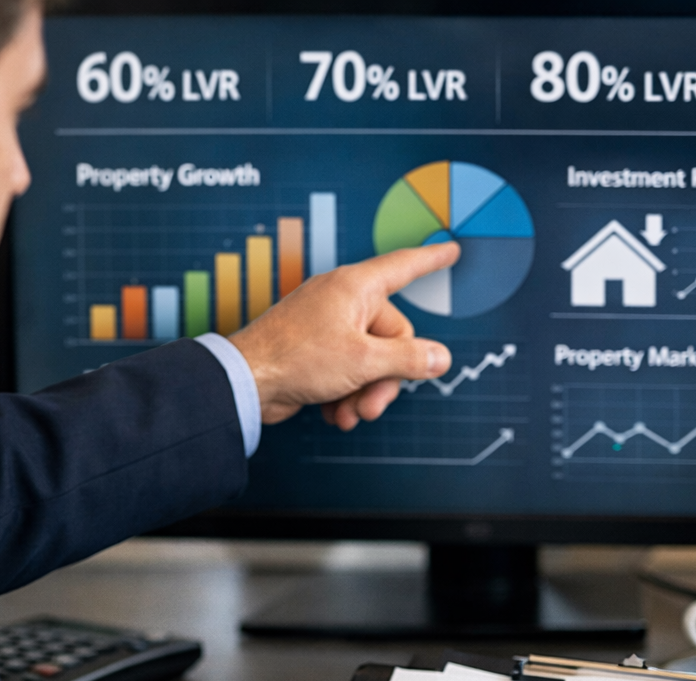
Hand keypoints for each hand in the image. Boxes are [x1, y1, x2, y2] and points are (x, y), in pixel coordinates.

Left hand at [228, 242, 457, 428]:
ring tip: (349, 414)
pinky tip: (334, 413)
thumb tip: (440, 358)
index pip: (405, 267)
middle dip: (385, 379)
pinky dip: (345, 395)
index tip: (451, 251)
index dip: (431, 260)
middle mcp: (342, 302)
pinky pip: (348, 372)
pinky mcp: (315, 353)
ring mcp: (327, 327)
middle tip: (372, 406)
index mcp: (356, 288)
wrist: (245, 383)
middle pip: (392, 339)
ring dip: (365, 394)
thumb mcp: (364, 362)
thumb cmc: (296, 359)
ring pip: (370, 362)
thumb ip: (409, 359)